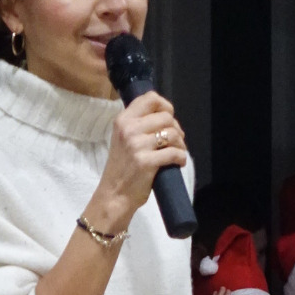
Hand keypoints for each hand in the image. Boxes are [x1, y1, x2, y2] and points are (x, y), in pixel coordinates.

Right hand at [89, 91, 186, 230]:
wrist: (114, 195)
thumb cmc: (121, 168)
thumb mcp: (123, 139)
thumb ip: (138, 125)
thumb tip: (163, 117)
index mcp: (123, 120)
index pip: (150, 98)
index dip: (165, 106)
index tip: (168, 117)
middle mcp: (129, 129)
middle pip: (166, 116)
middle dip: (176, 128)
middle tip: (175, 141)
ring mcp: (137, 145)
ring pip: (172, 133)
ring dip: (181, 143)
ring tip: (178, 151)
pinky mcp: (146, 162)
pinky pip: (174, 153)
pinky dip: (181, 157)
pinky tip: (179, 162)